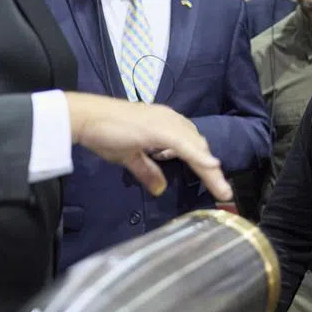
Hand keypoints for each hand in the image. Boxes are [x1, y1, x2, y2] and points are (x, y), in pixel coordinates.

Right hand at [65, 92, 231, 200]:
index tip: (218, 185)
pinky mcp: (159, 128)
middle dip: (211, 170)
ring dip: (209, 169)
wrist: (87, 118)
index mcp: (165, 124)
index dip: (204, 164)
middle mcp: (170, 120)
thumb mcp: (130, 156)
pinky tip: (211, 167)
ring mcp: (166, 122)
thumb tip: (159, 189)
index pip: (191, 146)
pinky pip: (184, 145)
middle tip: (223, 193)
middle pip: (198, 146)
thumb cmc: (105, 133)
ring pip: (195, 147)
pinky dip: (198, 157)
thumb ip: (147, 171)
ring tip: (221, 189)